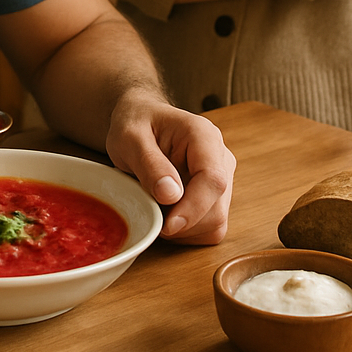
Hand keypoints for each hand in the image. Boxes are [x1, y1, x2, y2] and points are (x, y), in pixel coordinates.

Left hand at [105, 90, 233, 243]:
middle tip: (148, 211)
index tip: (168, 225)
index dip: (193, 209)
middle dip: (182, 223)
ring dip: (183, 229)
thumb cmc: (134, 124)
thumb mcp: (129, 137)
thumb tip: (171, 195)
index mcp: (203, 136)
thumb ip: (149, 163)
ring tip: (154, 207)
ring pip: (215, 223)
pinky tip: (165, 213)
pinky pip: (209, 229)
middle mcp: (220, 157)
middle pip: (216, 208)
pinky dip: (186, 232)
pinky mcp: (216, 197)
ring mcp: (222, 178)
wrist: (140, 120)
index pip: (213, 179)